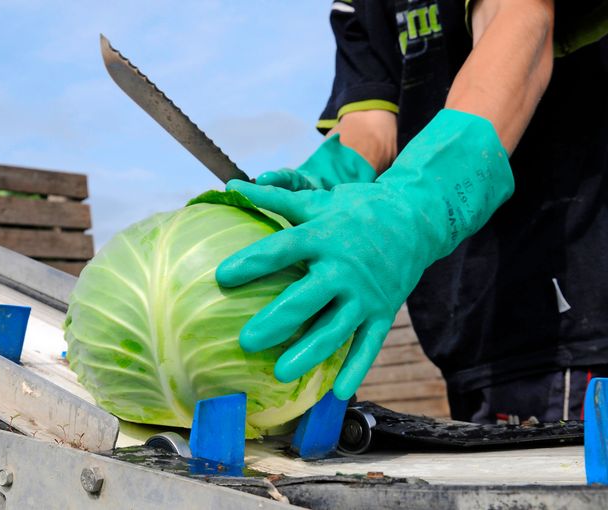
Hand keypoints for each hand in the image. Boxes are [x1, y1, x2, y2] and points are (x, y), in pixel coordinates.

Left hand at [217, 110, 513, 398]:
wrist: (415, 219)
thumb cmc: (356, 208)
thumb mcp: (317, 199)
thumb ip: (274, 198)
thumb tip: (231, 187)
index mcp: (322, 236)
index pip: (281, 250)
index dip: (251, 263)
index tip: (221, 277)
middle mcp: (342, 268)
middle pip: (305, 299)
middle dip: (276, 322)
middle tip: (246, 342)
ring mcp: (365, 294)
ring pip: (334, 329)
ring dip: (308, 353)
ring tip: (281, 373)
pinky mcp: (383, 311)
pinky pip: (369, 344)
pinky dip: (355, 368)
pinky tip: (337, 392)